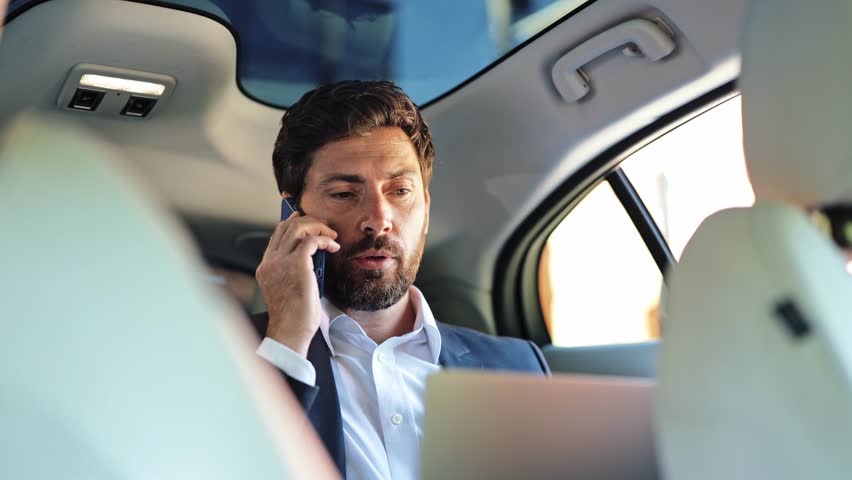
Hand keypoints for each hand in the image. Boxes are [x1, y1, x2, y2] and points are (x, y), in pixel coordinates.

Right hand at [255, 211, 339, 357]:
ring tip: (331, 235)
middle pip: (287, 226)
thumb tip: (311, 253)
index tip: (305, 219)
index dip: (292, 224)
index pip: (277, 235)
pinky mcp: (296, 263)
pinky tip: (333, 247)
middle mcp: (270, 261)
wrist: (291, 330)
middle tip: (325, 226)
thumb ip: (292, 270)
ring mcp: (281, 260)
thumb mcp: (289, 288)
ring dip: (318, 227)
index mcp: (265, 267)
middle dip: (309, 221)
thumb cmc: (294, 316)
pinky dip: (325, 239)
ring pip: (298, 228)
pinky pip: (312, 239)